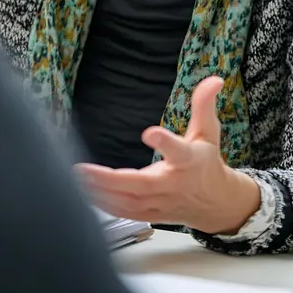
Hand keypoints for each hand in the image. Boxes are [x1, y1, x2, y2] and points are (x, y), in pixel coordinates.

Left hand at [75, 76, 260, 233]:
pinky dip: (104, 205)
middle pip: (141, 184)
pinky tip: (85, 193)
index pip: (178, 151)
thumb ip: (204, 105)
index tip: (149, 132)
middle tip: (83, 169)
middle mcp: (173, 184)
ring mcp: (160, 203)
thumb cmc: (207, 162)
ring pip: (128, 202)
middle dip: (111, 179)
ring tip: (76, 179)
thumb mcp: (208, 131)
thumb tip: (214, 79)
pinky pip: (124, 212)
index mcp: (188, 160)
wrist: (216, 204)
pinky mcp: (151, 214)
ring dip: (101, 192)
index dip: (164, 142)